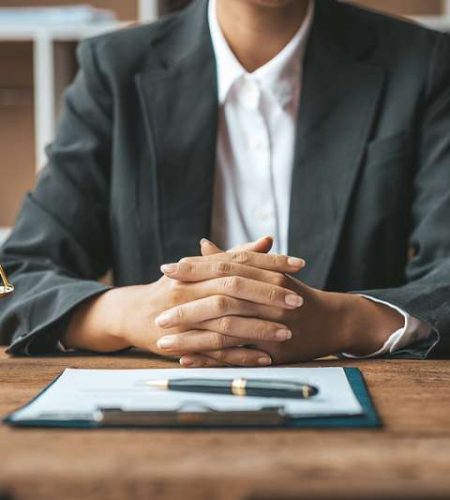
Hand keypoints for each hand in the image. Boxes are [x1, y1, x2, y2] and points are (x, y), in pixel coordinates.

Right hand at [62, 237, 305, 365]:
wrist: (132, 313)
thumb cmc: (173, 288)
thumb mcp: (201, 268)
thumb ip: (235, 254)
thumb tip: (268, 240)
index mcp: (199, 269)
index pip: (239, 260)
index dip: (270, 261)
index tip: (300, 264)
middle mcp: (191, 289)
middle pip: (233, 288)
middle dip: (267, 294)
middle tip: (298, 300)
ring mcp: (185, 317)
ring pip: (226, 321)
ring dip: (258, 327)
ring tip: (287, 332)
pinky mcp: (183, 343)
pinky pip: (215, 351)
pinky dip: (240, 355)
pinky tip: (264, 358)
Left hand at [170, 241, 403, 366]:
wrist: (334, 320)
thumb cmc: (295, 293)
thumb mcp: (268, 272)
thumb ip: (235, 258)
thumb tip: (202, 244)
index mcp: (265, 274)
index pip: (223, 267)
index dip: (194, 269)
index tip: (166, 270)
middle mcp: (268, 297)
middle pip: (220, 300)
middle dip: (186, 307)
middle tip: (157, 315)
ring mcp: (272, 324)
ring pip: (224, 331)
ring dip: (192, 338)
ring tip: (162, 342)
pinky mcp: (275, 350)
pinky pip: (237, 355)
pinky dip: (211, 358)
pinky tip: (187, 360)